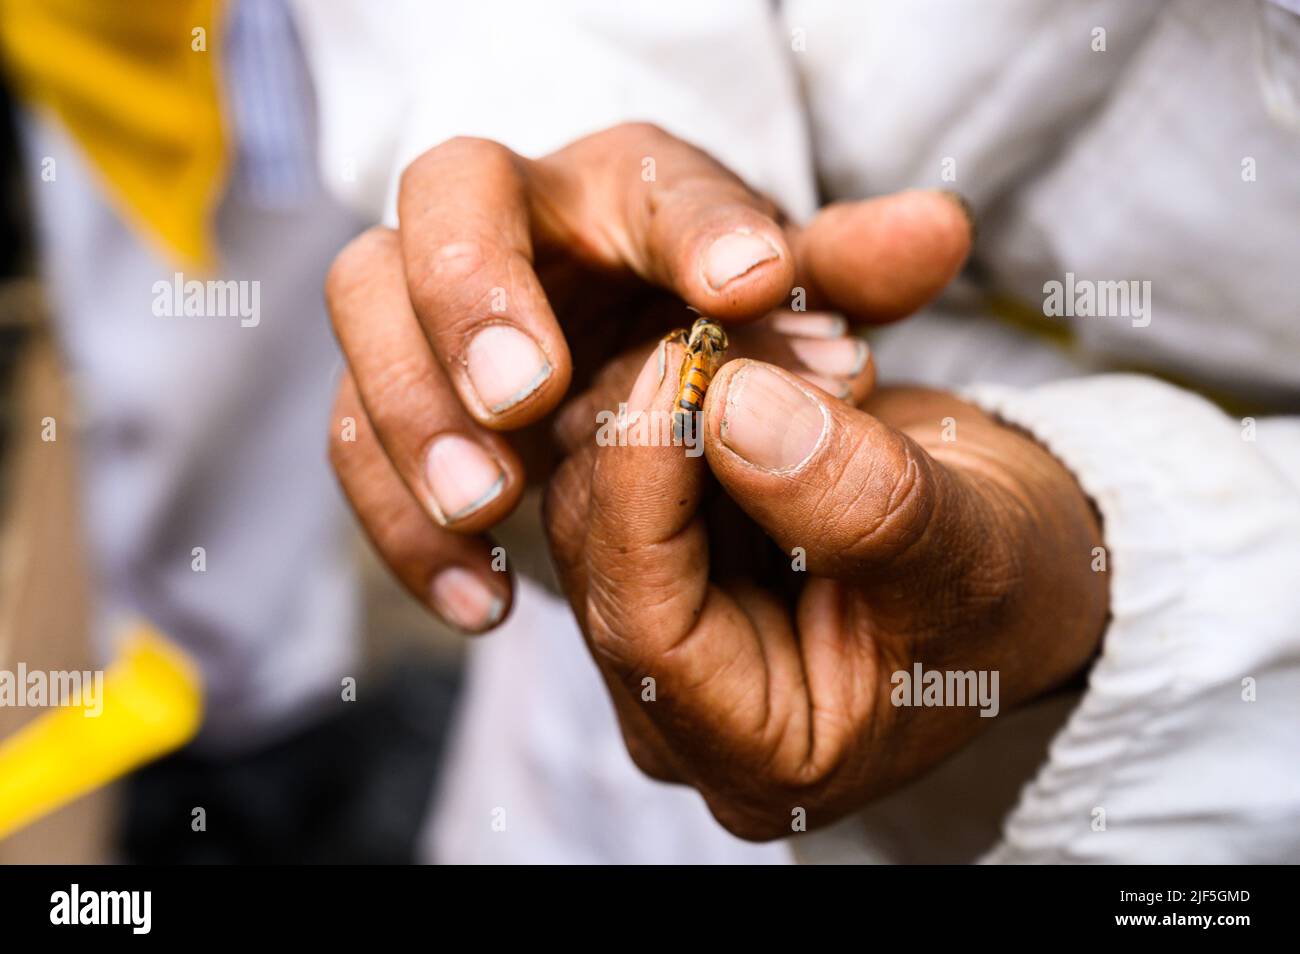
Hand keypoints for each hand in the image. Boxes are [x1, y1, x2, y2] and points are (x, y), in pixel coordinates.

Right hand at [324, 122, 970, 630]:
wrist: (650, 387)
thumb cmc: (727, 339)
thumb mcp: (801, 314)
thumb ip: (852, 279)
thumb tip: (943, 228)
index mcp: (630, 188)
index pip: (648, 174)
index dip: (691, 227)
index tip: (749, 289)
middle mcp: (521, 224)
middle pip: (447, 193)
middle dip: (477, 289)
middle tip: (527, 392)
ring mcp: (443, 306)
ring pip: (368, 307)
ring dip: (414, 407)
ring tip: (491, 503)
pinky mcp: (404, 397)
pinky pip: (354, 436)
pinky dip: (398, 514)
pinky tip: (478, 595)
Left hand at [543, 351, 1108, 838]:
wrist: (1017, 557)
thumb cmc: (1010, 587)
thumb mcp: (967, 552)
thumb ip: (858, 499)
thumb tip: (731, 405)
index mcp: (755, 757)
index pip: (644, 628)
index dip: (647, 488)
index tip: (686, 365)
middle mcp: (680, 706)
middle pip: (600, 546)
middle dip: (667, 420)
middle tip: (758, 332)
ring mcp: (661, 629)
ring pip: (596, 482)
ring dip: (677, 392)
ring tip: (789, 343)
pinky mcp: (659, 555)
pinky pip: (624, 453)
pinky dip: (685, 390)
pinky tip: (764, 351)